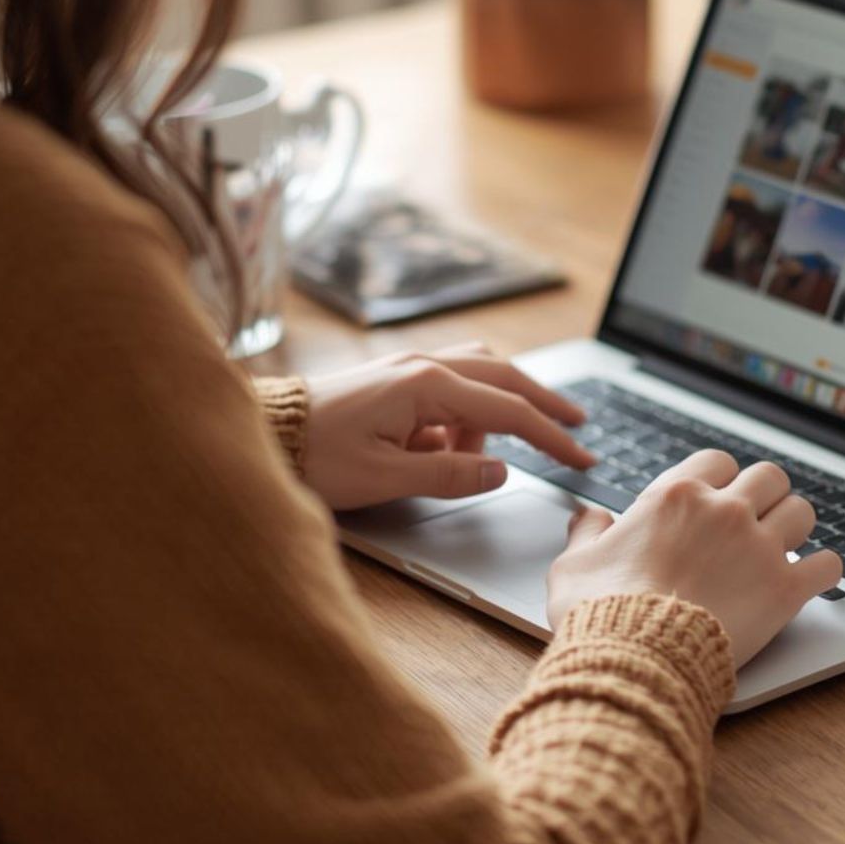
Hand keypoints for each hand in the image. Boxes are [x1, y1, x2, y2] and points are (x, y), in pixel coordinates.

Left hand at [301, 346, 594, 511]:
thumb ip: (449, 473)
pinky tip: (446, 448)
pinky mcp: (395, 378)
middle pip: (506, 377)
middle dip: (544, 404)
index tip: (582, 457)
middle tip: (577, 427)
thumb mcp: (385, 478)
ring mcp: (408, 367)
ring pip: (479, 376)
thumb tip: (500, 470)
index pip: (509, 411)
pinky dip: (464, 415)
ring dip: (498, 411)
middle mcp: (422, 365)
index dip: (552, 438)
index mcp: (425, 386)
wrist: (262, 433)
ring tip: (486, 456)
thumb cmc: (313, 456)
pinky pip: (450, 388)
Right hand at [547, 450, 843, 667]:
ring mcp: (758, 548)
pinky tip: (808, 580)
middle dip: (765, 496)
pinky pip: (826, 564)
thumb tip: (588, 518)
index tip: (717, 500)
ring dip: (794, 528)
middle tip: (755, 522)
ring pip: (802, 512)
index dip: (721, 479)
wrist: (635, 659)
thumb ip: (587, 533)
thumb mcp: (573, 564)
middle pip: (770, 477)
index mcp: (676, 495)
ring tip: (782, 548)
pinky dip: (820, 571)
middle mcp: (724, 511)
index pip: (718, 461)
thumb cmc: (600, 613)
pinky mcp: (784, 589)